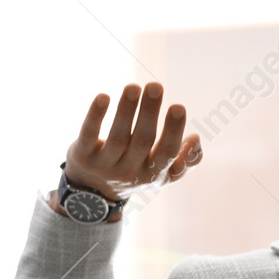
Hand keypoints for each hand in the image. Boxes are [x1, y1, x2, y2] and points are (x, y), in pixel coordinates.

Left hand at [56, 82, 202, 212]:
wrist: (93, 192)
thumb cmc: (137, 172)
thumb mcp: (163, 174)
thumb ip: (187, 160)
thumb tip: (196, 138)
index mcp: (153, 175)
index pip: (166, 153)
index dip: (172, 131)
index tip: (178, 106)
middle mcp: (129, 172)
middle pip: (142, 141)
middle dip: (149, 112)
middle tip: (155, 86)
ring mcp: (104, 165)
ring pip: (117, 137)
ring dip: (126, 110)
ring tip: (133, 87)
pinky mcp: (82, 156)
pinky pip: (89, 135)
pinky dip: (95, 116)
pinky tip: (103, 97)